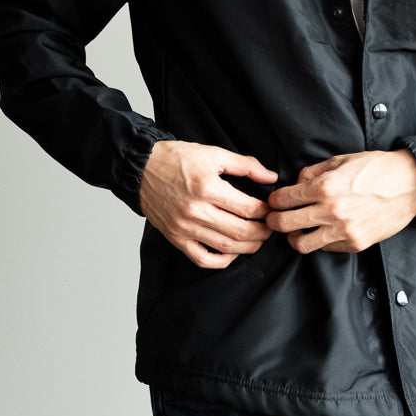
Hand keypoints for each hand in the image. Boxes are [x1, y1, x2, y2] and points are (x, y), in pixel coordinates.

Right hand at [140, 140, 277, 268]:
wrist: (142, 168)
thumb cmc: (177, 158)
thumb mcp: (214, 153)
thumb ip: (245, 165)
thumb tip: (271, 177)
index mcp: (207, 187)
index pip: (248, 208)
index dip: (266, 211)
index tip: (273, 209)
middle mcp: (195, 211)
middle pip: (240, 231)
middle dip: (263, 232)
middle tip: (271, 227)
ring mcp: (184, 227)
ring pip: (225, 247)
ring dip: (249, 247)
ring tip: (259, 239)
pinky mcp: (175, 238)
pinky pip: (202, 259)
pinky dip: (221, 261)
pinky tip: (233, 253)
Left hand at [266, 149, 415, 254]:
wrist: (410, 183)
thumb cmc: (377, 168)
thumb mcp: (341, 160)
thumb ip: (314, 172)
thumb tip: (296, 182)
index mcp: (325, 186)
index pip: (283, 199)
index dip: (274, 200)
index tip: (274, 201)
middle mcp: (331, 211)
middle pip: (284, 225)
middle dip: (274, 221)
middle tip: (274, 218)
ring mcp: (343, 230)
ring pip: (301, 244)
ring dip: (294, 237)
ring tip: (296, 230)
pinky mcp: (355, 243)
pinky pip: (325, 248)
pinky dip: (319, 241)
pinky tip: (323, 231)